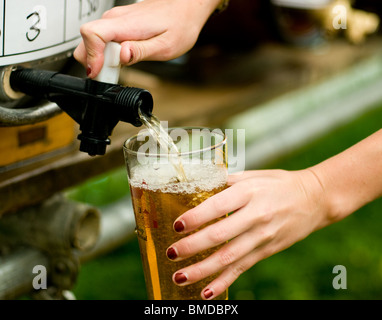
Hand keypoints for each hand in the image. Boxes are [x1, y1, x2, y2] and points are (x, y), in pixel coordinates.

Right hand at [74, 0, 218, 77]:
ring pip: (91, 41)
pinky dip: (106, 53)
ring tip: (120, 67)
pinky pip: (101, 39)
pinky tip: (122, 59)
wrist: (186, 7)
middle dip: (94, 62)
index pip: (91, 34)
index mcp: (125, 24)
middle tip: (113, 74)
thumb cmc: (180, 25)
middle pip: (85, 41)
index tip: (98, 72)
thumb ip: (141, 52)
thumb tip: (122, 56)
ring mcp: (115, 20)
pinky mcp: (118, 24)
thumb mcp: (166, 46)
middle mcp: (115, 19)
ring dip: (101, 59)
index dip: (91, 56)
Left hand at [166, 169, 329, 299]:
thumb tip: (196, 184)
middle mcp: (256, 216)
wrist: (315, 199)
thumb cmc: (279, 183)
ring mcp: (262, 236)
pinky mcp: (266, 250)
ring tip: (180, 277)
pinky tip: (207, 292)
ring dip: (202, 270)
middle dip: (193, 246)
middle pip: (220, 235)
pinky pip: (242, 268)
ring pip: (229, 257)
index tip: (177, 226)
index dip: (196, 217)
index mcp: (249, 192)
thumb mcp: (254, 175)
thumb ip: (226, 181)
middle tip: (171, 253)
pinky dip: (224, 282)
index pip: (218, 206)